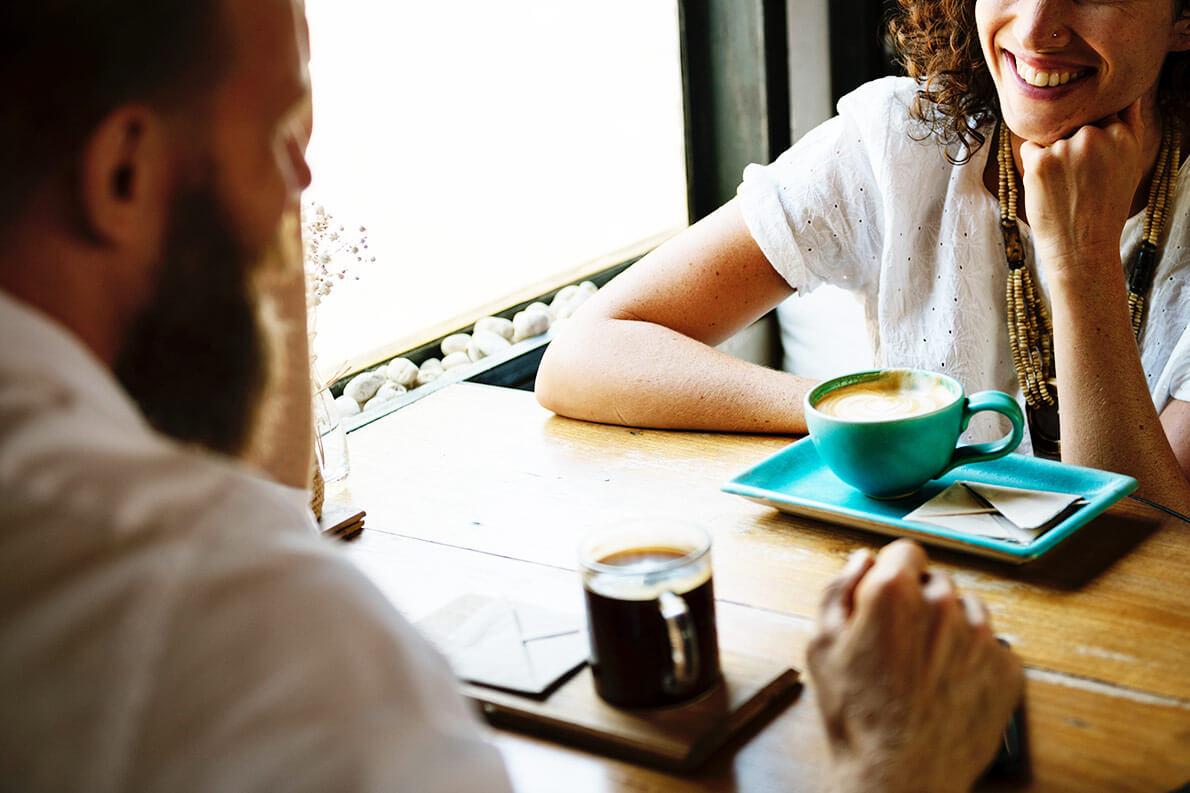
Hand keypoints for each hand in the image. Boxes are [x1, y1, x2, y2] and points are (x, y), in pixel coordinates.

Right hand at [807, 541, 1023, 792]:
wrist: (899, 776)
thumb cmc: (856, 715)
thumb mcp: (821, 644)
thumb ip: (839, 589)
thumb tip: (861, 560)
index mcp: (894, 591)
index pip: (905, 550)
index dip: (892, 572)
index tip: (887, 595)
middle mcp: (943, 604)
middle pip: (936, 582)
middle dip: (919, 602)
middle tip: (900, 642)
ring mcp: (980, 637)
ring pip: (967, 611)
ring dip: (950, 628)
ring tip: (925, 668)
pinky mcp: (1007, 669)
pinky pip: (992, 647)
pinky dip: (974, 660)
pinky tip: (948, 685)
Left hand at [1018, 99, 1150, 276]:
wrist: (1082, 248)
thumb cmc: (1104, 207)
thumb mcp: (1129, 163)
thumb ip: (1127, 125)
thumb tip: (1125, 93)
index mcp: (1123, 135)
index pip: (1100, 111)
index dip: (1091, 131)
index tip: (1091, 158)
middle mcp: (1097, 136)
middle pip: (1072, 122)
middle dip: (1070, 143)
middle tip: (1078, 179)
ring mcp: (1067, 148)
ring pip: (1050, 135)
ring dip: (1052, 154)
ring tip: (1065, 186)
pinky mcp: (1040, 161)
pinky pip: (1030, 149)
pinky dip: (1033, 165)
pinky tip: (1049, 188)